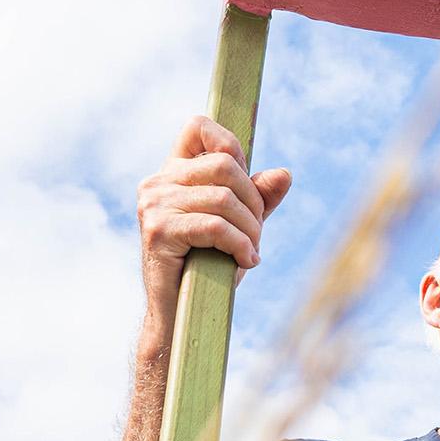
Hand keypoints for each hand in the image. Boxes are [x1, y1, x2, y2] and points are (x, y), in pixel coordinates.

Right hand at [137, 116, 290, 321]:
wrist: (181, 314)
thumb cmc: (209, 268)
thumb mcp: (240, 225)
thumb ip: (258, 198)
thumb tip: (284, 174)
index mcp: (172, 173)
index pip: (198, 126)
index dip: (231, 144)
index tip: (245, 182)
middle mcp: (158, 182)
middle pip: (225, 164)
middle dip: (254, 201)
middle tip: (256, 233)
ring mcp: (154, 205)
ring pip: (225, 198)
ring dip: (251, 228)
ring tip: (251, 251)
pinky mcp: (159, 231)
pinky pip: (215, 226)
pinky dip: (241, 244)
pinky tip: (247, 261)